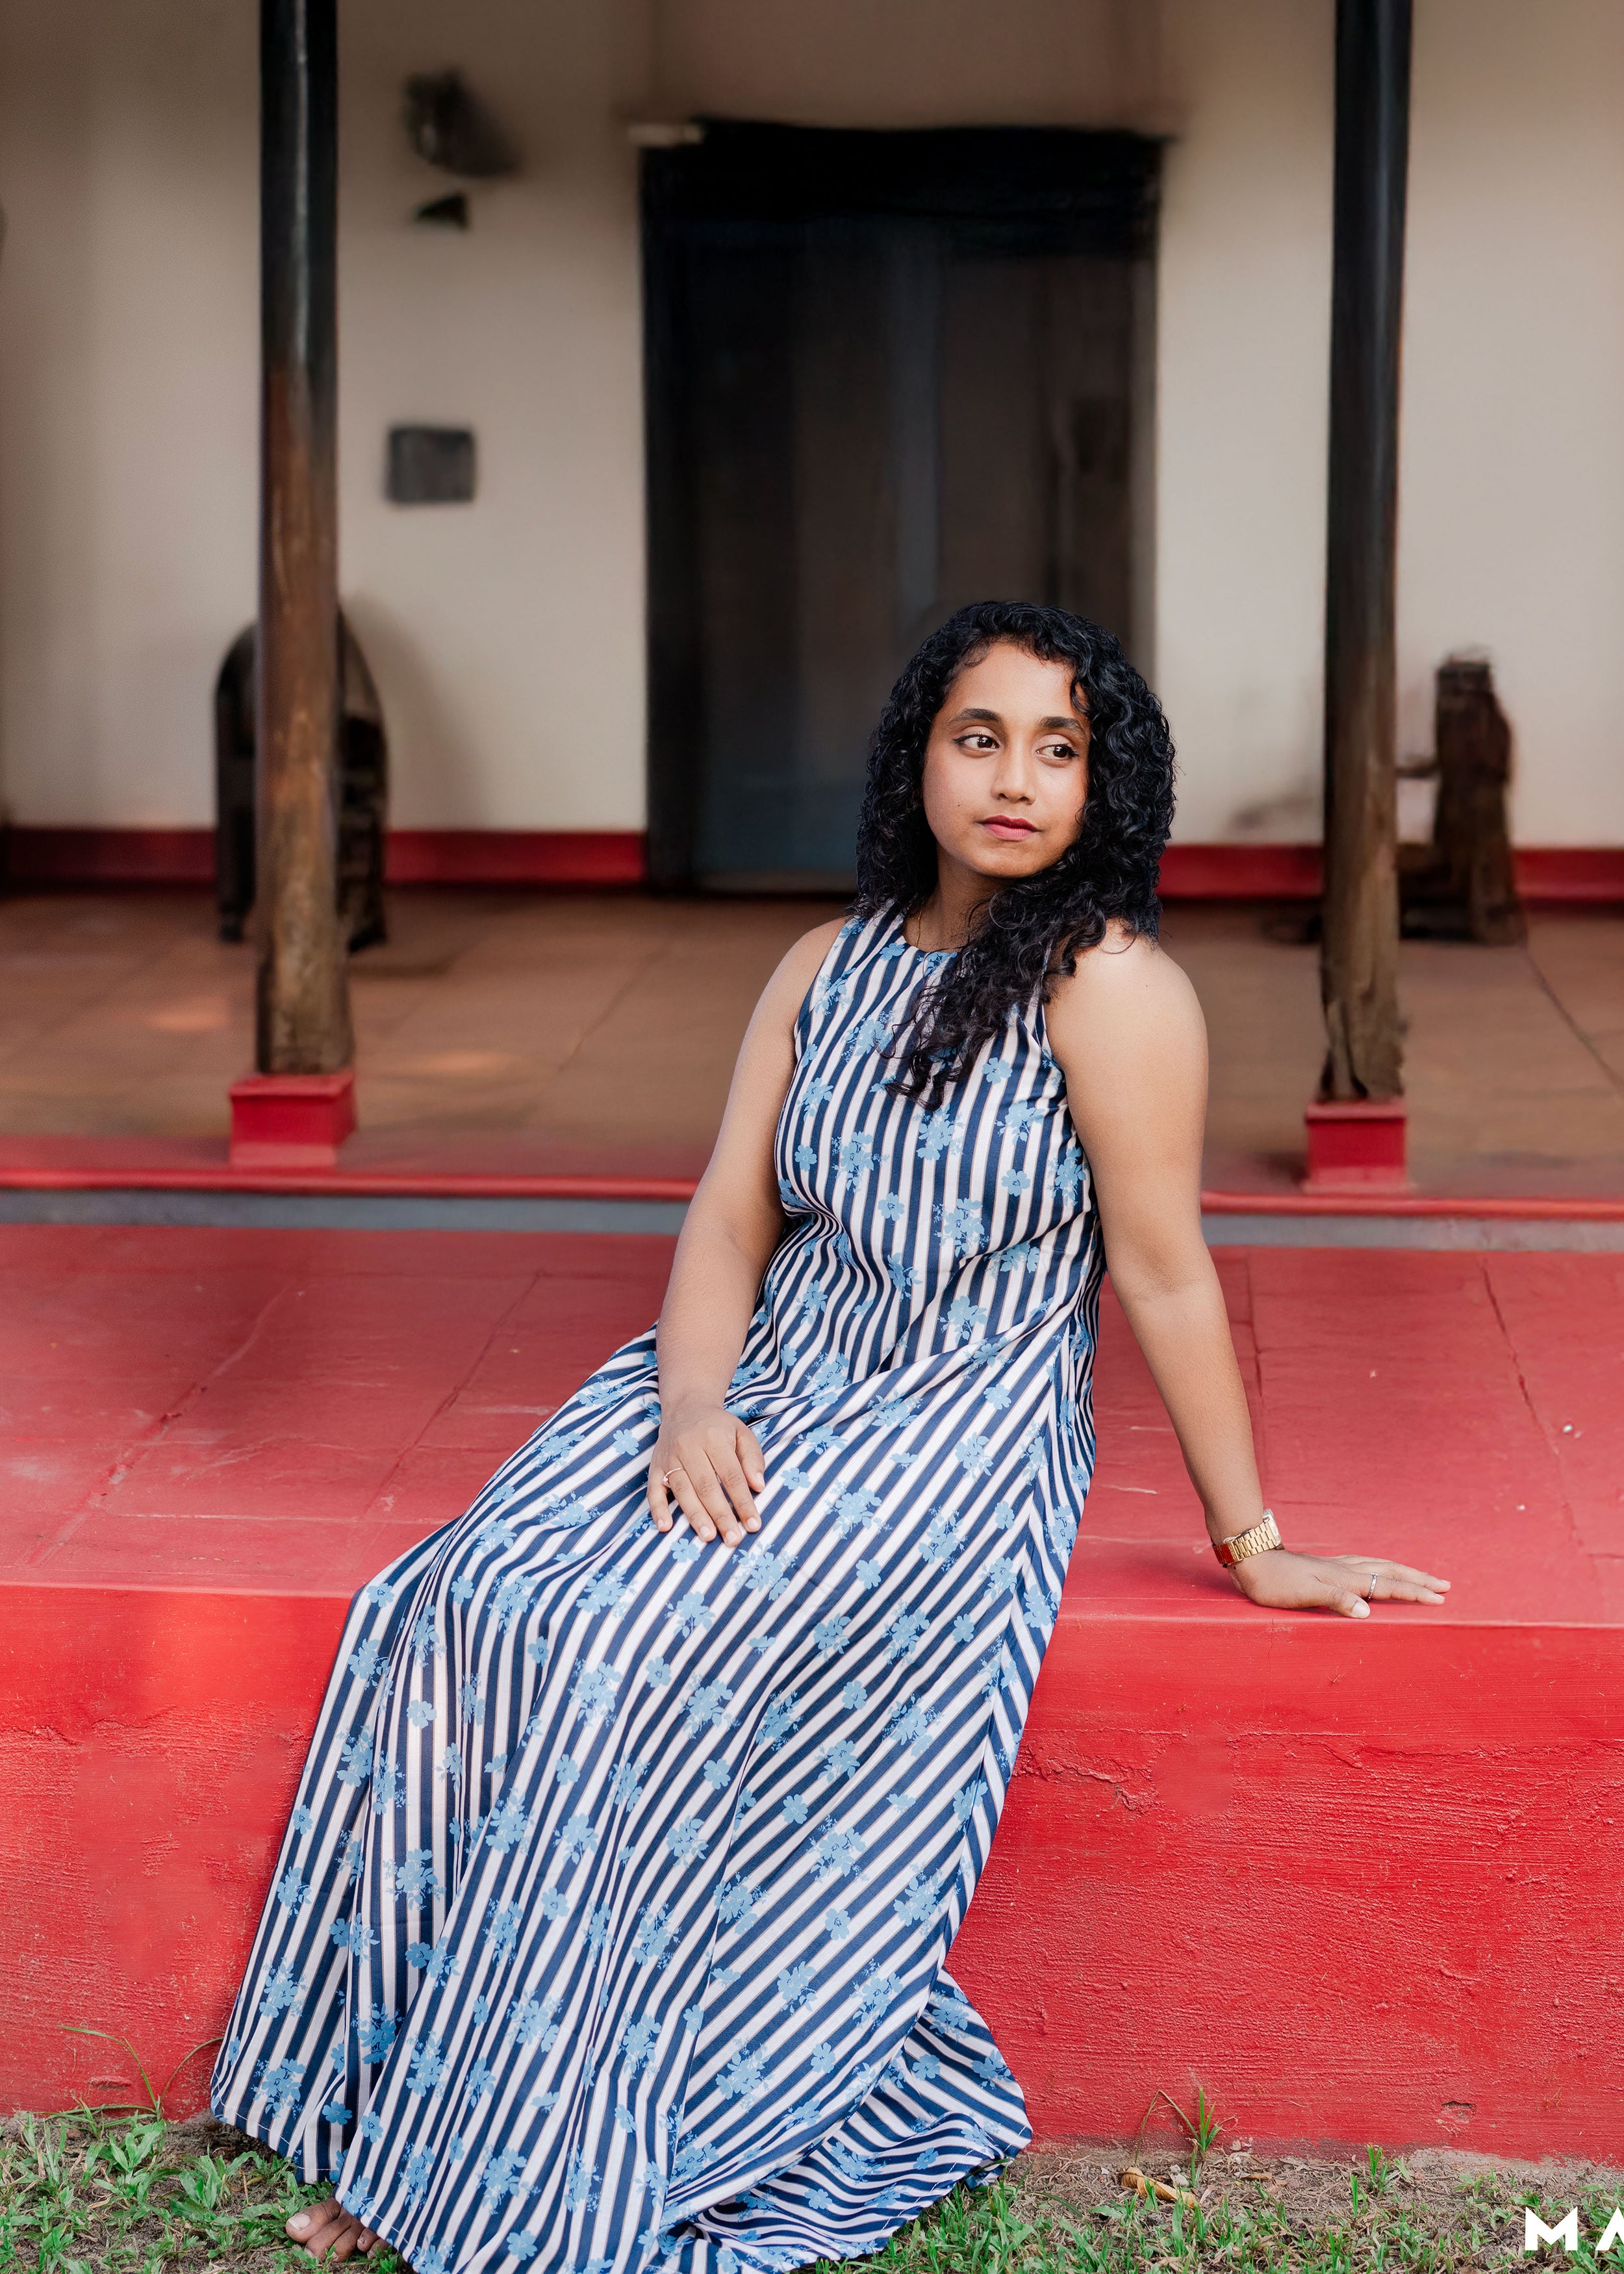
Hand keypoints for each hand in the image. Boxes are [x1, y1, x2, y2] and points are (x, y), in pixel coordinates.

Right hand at [648, 1402, 765, 1546]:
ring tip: (708, 1536)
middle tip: (733, 1539)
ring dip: (695, 1515)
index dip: (743, 1502)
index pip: (732, 1476)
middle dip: (721, 1515)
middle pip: (706, 1486)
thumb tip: (759, 1486)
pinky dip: (658, 1509)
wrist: (685, 1408)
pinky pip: (653, 1490)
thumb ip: (753, 1458)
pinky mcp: (654, 1466)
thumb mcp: (742, 1433)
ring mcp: (669, 1457)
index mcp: (714, 1439)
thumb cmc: (718, 1427)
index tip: (753, 1525)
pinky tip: (665, 1526)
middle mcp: (689, 1447)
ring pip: (682, 1490)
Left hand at [1229, 1548, 1449, 1617]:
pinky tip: (1379, 1569)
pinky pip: (1365, 1564)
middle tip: (1445, 1585)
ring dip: (1403, 1571)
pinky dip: (1381, 1567)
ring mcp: (1336, 1565)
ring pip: (1379, 1565)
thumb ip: (1336, 1601)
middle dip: (1418, 1579)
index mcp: (1345, 1579)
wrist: (1252, 1562)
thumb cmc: (1276, 1583)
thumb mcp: (1304, 1595)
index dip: (1414, 1592)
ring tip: (1422, 1576)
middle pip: (1390, 1571)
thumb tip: (1367, 1611)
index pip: (1388, 1585)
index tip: (1439, 1598)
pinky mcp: (1326, 1565)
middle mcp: (1345, 1569)